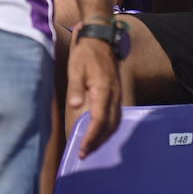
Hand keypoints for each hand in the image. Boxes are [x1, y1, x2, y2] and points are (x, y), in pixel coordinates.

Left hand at [67, 36, 120, 158]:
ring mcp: (117, 94)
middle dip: (98, 141)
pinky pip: (116, 115)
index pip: (100, 119)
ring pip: (115, 121)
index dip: (92, 137)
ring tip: (91, 147)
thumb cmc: (86, 54)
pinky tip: (100, 132)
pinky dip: (109, 128)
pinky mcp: (117, 93)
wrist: (100, 39)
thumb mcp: (76, 68)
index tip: (83, 150)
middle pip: (110, 125)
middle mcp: (114, 94)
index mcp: (103, 89)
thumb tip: (75, 105)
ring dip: (104, 137)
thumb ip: (76, 87)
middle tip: (84, 153)